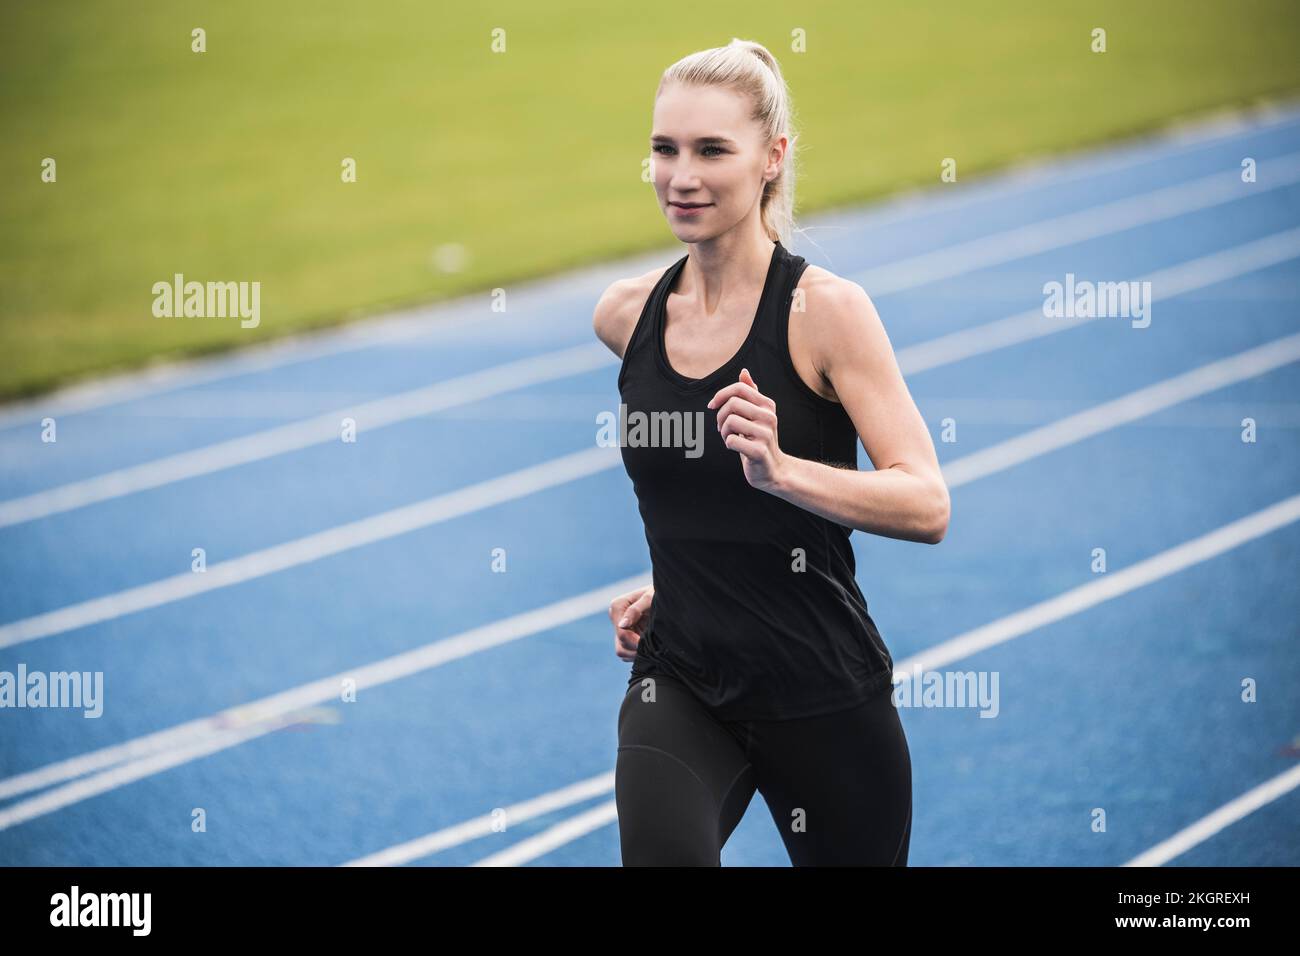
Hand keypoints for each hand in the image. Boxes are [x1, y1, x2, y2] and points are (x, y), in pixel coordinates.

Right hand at [609, 585, 653, 660]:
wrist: (667, 595)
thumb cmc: (659, 593)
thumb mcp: (650, 598)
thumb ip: (635, 610)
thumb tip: (622, 625)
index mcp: (617, 607)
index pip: (622, 633)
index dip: (635, 642)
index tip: (650, 643)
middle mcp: (616, 618)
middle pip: (621, 646)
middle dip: (636, 649)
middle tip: (653, 647)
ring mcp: (621, 629)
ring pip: (623, 652)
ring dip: (637, 653)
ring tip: (653, 646)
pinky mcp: (626, 636)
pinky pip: (628, 653)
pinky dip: (638, 652)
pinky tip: (651, 645)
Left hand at [707, 367, 786, 491]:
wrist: (772, 470)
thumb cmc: (758, 440)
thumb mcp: (756, 415)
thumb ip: (750, 394)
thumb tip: (744, 372)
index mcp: (767, 405)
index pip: (739, 388)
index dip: (721, 394)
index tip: (712, 406)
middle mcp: (769, 417)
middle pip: (732, 403)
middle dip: (720, 416)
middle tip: (723, 428)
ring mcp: (765, 434)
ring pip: (730, 421)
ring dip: (723, 432)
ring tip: (729, 438)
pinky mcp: (759, 451)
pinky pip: (731, 440)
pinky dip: (728, 444)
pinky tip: (736, 448)